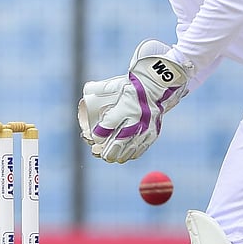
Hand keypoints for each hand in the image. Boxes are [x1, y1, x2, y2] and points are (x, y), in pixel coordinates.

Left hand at [80, 48, 187, 163]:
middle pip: (121, 140)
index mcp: (126, 105)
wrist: (155, 87)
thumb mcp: (115, 86)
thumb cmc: (132, 86)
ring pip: (131, 146)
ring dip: (120, 154)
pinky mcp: (154, 131)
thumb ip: (101, 90)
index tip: (95, 138)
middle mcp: (137, 118)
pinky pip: (142, 147)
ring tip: (112, 158)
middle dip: (110, 151)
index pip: (110, 122)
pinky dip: (133, 153)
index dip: (100, 133)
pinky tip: (126, 156)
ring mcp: (147, 126)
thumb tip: (87, 92)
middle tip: (102, 155)